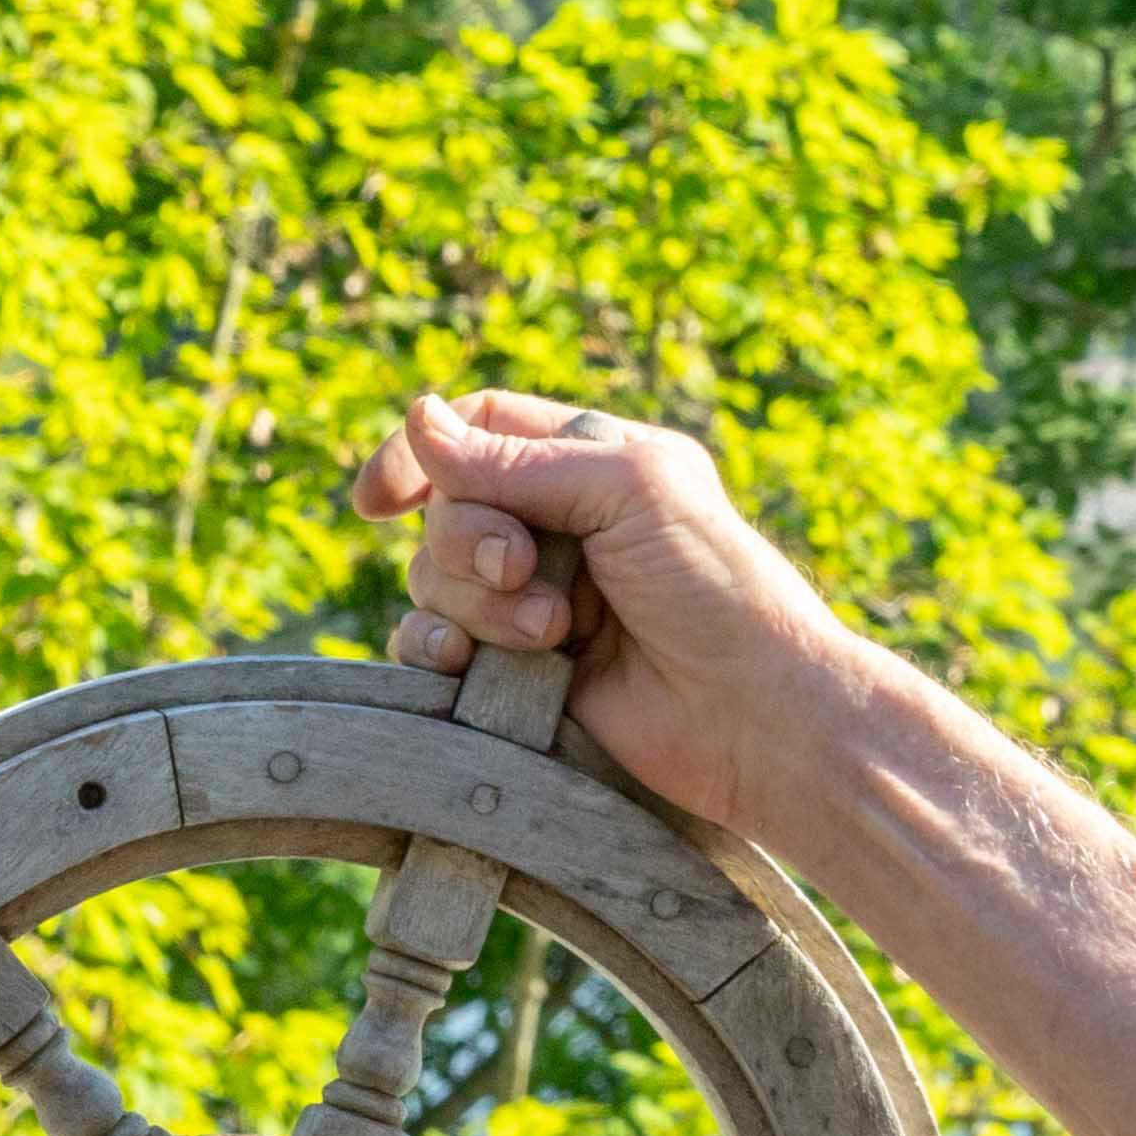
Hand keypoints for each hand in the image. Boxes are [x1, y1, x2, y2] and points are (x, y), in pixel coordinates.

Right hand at [342, 388, 870, 835]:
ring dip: (478, 603)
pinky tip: (470, 665)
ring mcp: (536, 602)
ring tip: (553, 635)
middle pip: (447, 509)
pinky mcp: (521, 673)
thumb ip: (514, 460)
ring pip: (433, 579)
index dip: (423, 453)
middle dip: (471, 541)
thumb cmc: (715, 591)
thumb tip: (418, 418)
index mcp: (592, 465)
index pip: (482, 430)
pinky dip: (437, 651)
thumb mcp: (627, 490)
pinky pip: (433, 648)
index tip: (383, 498)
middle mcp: (559, 528)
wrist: (753, 718)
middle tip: (528, 572)